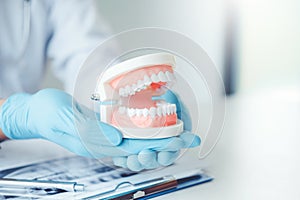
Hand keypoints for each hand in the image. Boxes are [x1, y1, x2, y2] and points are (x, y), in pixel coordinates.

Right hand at [0, 89, 198, 164]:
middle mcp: (103, 144)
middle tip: (190, 138)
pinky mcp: (104, 130)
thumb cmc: (45, 113)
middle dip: (166, 143)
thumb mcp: (64, 119)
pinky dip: (145, 131)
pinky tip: (157, 127)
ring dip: (160, 138)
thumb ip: (90, 130)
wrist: (36, 111)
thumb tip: (118, 137)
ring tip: (180, 134)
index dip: (157, 145)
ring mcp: (105, 138)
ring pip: (137, 141)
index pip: (132, 148)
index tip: (178, 141)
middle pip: (140, 146)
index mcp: (94, 144)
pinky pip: (129, 133)